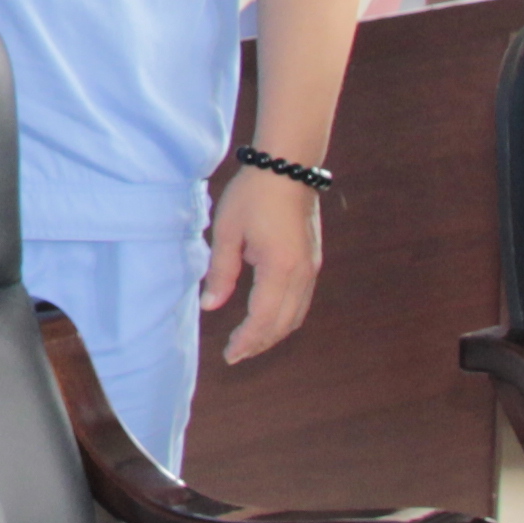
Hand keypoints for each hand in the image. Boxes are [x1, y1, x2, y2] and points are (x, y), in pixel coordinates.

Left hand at [204, 164, 323, 361]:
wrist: (288, 167)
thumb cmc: (253, 195)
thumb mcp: (227, 232)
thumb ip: (220, 271)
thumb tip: (211, 305)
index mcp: (279, 268)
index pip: (263, 319)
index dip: (246, 340)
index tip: (230, 354)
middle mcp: (301, 274)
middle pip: (283, 324)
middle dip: (259, 343)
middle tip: (235, 354)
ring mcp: (311, 269)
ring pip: (296, 315)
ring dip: (274, 333)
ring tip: (249, 342)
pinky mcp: (313, 262)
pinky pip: (301, 301)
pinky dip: (284, 317)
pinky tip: (267, 318)